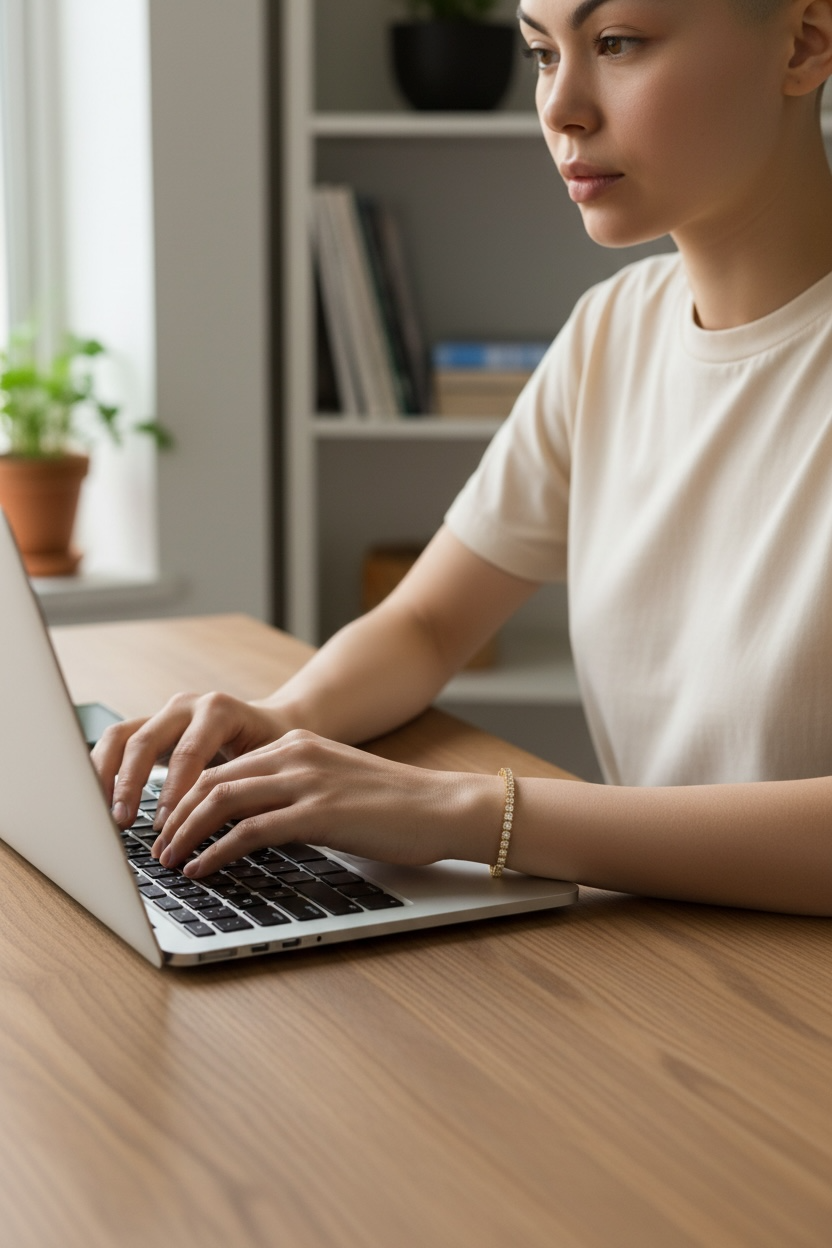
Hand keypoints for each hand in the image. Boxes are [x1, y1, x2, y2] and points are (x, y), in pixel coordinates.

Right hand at [91, 691, 287, 830]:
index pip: (187, 752)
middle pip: (144, 740)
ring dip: (106, 777)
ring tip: (104, 814)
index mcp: (218, 710)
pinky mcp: (148, 726)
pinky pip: (115, 744)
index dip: (173, 791)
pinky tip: (101, 802)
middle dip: (130, 785)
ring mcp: (163, 714)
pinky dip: (104, 772)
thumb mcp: (267, 764)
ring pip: (119, 737)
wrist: (270, 724)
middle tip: (123, 822)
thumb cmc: (272, 749)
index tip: (164, 825)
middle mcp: (186, 706)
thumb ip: (244, 787)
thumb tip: (226, 832)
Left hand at [152, 729, 494, 874]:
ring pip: (222, 801)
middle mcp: (296, 755)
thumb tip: (254, 828)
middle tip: (158, 848)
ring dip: (186, 833)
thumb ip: (296, 796)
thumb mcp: (336, 786)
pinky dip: (217, 851)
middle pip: (212, 781)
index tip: (169, 825)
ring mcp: (306, 781)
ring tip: (169, 861)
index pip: (224, 768)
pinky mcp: (318, 813)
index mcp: (298, 745)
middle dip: (176, 817)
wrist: (443, 806)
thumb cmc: (396, 807)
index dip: (186, 798)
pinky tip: (203, 868)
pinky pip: (250, 831)